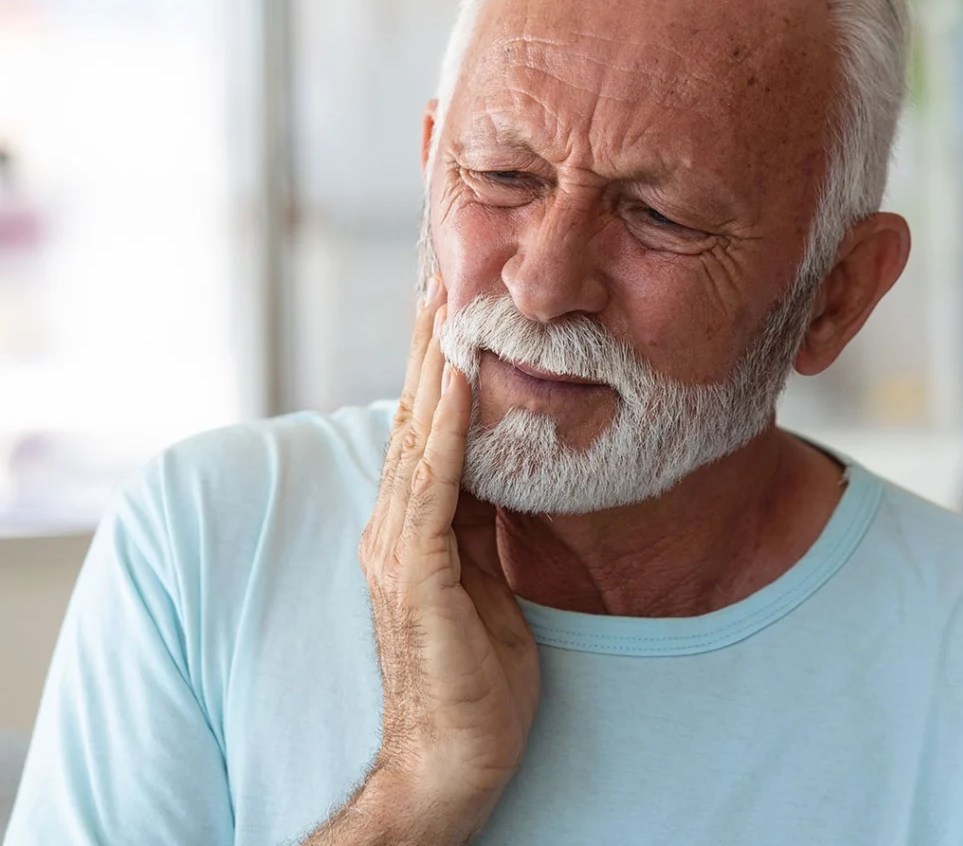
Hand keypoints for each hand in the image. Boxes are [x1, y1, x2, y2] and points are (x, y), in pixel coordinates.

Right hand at [358, 276, 540, 841]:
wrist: (453, 759)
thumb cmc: (476, 672)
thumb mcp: (483, 577)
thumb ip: (477, 520)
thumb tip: (492, 465)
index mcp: (414, 524)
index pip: (426, 430)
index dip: (438, 368)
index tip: (451, 311)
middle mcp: (395, 524)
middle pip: (416, 418)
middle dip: (430, 347)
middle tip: (441, 278)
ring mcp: (398, 546)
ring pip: (419, 438)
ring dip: (435, 368)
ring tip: (446, 304)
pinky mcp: (416, 574)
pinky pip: (434, 487)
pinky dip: (447, 429)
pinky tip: (459, 380)